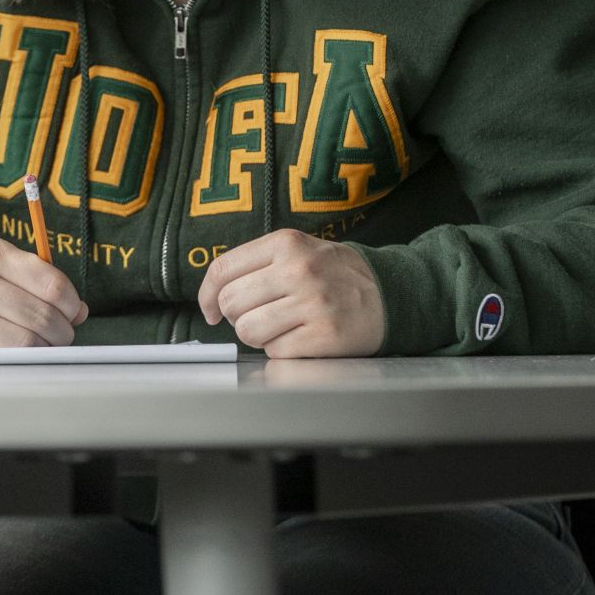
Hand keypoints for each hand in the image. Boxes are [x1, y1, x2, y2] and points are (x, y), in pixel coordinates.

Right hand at [0, 236, 87, 347]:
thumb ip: (23, 270)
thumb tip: (69, 302)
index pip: (50, 283)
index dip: (72, 302)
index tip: (74, 309)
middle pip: (42, 317)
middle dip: (63, 330)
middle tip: (64, 331)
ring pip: (24, 343)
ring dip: (44, 348)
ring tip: (44, 344)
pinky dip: (16, 358)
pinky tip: (16, 350)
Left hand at [197, 229, 383, 357]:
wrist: (387, 294)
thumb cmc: (333, 275)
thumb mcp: (298, 249)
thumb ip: (257, 263)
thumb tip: (212, 296)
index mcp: (286, 243)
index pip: (223, 269)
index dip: (207, 295)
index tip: (209, 310)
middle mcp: (298, 269)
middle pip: (231, 303)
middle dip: (236, 316)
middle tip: (257, 316)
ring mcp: (313, 302)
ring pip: (248, 330)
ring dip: (257, 335)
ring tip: (279, 327)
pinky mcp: (324, 335)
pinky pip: (275, 351)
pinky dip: (281, 350)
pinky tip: (301, 337)